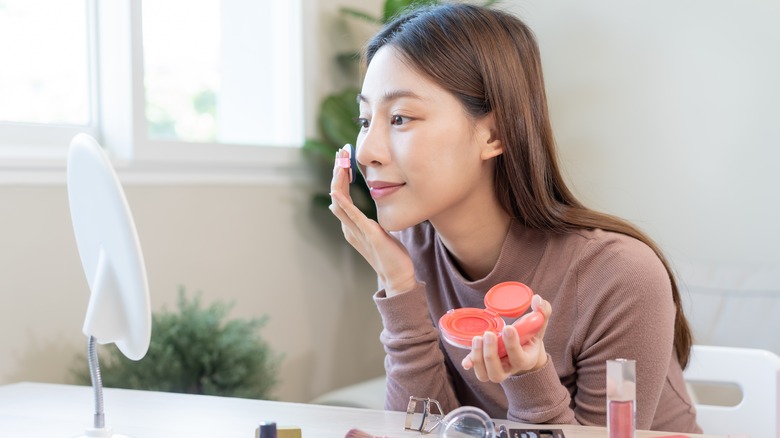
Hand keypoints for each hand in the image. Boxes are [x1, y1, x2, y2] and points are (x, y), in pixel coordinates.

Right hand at [329, 149, 416, 295]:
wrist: (398, 276)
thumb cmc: (391, 254)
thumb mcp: (379, 232)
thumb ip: (372, 221)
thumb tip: (373, 211)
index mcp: (351, 225)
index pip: (341, 195)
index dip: (341, 176)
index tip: (344, 158)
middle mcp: (349, 227)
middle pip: (336, 195)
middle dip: (337, 172)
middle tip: (340, 152)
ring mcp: (356, 231)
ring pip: (339, 202)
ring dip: (338, 181)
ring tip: (340, 162)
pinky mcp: (367, 234)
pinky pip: (352, 216)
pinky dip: (343, 202)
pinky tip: (338, 191)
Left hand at [461, 295, 552, 381]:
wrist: (525, 350)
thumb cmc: (531, 336)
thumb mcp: (539, 325)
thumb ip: (543, 312)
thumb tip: (537, 299)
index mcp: (525, 360)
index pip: (519, 358)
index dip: (512, 344)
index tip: (508, 327)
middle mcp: (510, 369)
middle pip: (498, 372)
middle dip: (491, 353)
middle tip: (489, 334)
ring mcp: (496, 369)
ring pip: (485, 374)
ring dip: (478, 357)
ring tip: (477, 338)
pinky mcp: (485, 366)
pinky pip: (477, 370)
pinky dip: (470, 363)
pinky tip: (466, 360)